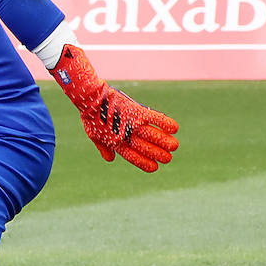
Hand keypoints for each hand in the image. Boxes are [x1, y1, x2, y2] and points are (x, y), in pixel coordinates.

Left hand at [49, 44, 178, 170]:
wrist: (91, 98)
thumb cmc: (91, 117)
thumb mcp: (94, 135)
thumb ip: (103, 147)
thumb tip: (110, 159)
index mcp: (116, 143)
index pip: (134, 157)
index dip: (145, 163)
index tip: (155, 167)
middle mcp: (126, 135)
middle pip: (146, 148)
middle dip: (159, 154)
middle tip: (168, 157)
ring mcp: (132, 124)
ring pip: (153, 136)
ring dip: (165, 142)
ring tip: (174, 146)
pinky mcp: (137, 111)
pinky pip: (154, 118)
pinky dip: (165, 123)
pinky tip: (174, 128)